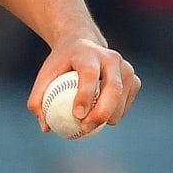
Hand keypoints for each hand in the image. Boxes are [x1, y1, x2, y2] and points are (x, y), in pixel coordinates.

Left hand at [26, 38, 140, 135]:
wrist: (82, 44)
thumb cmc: (61, 65)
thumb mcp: (44, 76)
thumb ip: (37, 100)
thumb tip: (45, 127)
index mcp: (87, 54)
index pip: (89, 74)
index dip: (85, 95)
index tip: (77, 116)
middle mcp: (110, 58)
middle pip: (112, 88)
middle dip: (101, 112)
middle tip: (86, 128)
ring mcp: (125, 67)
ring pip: (121, 98)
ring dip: (108, 117)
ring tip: (90, 126)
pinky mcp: (134, 79)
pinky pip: (126, 103)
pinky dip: (115, 114)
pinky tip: (101, 118)